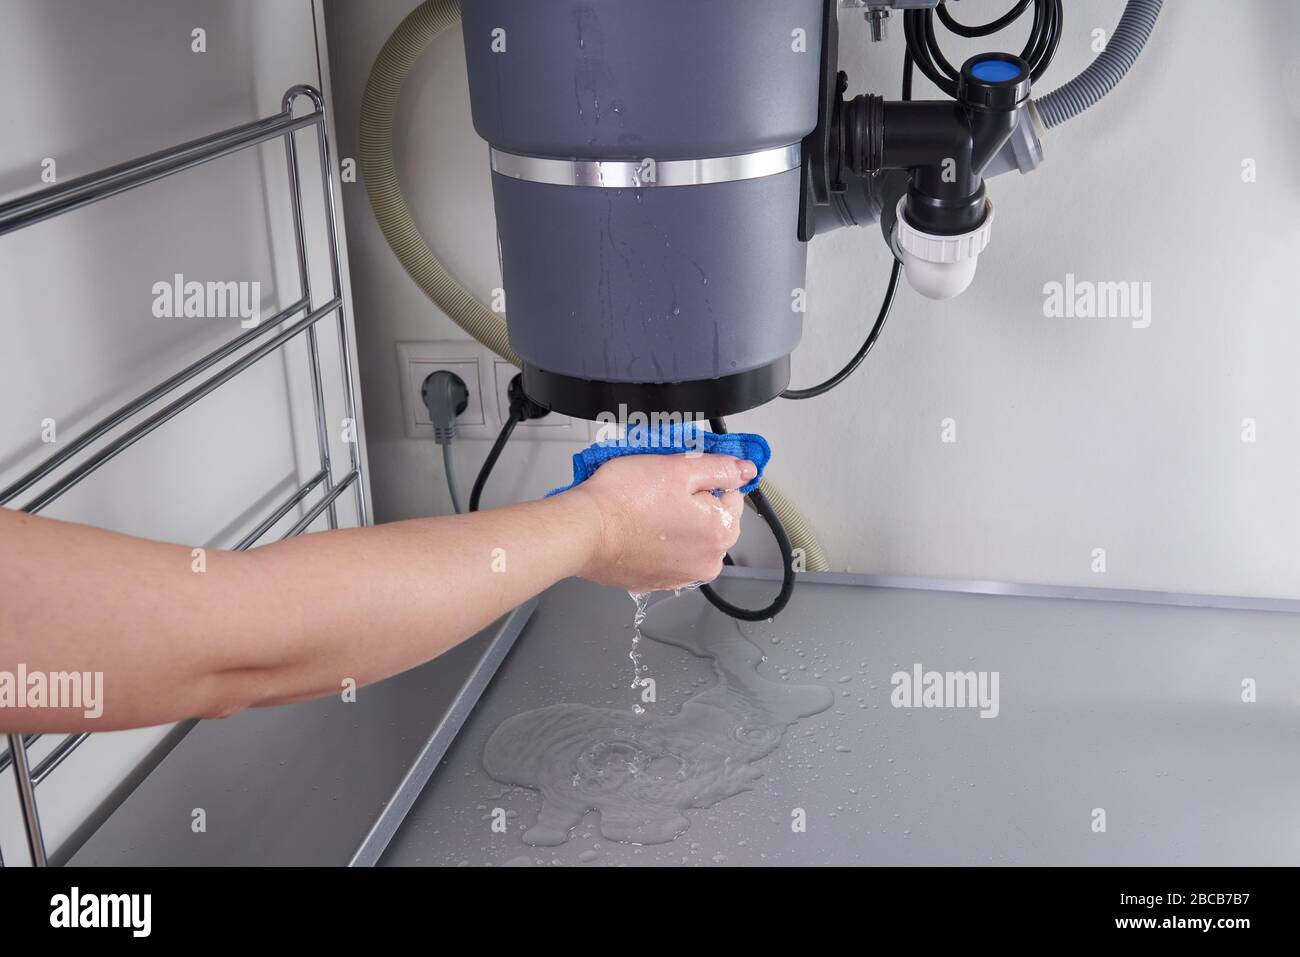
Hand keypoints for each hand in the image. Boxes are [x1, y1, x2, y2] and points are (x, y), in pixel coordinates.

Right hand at [568, 453, 753, 591]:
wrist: (583, 531)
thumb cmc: (624, 500)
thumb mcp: (679, 468)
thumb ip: (719, 469)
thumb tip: (745, 470)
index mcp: (720, 533)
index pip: (732, 496)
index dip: (706, 480)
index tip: (682, 475)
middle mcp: (706, 562)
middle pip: (711, 519)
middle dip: (691, 502)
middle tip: (659, 488)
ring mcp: (680, 576)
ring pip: (688, 538)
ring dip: (674, 522)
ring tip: (645, 508)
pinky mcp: (655, 581)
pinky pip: (666, 554)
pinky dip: (657, 541)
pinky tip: (637, 527)